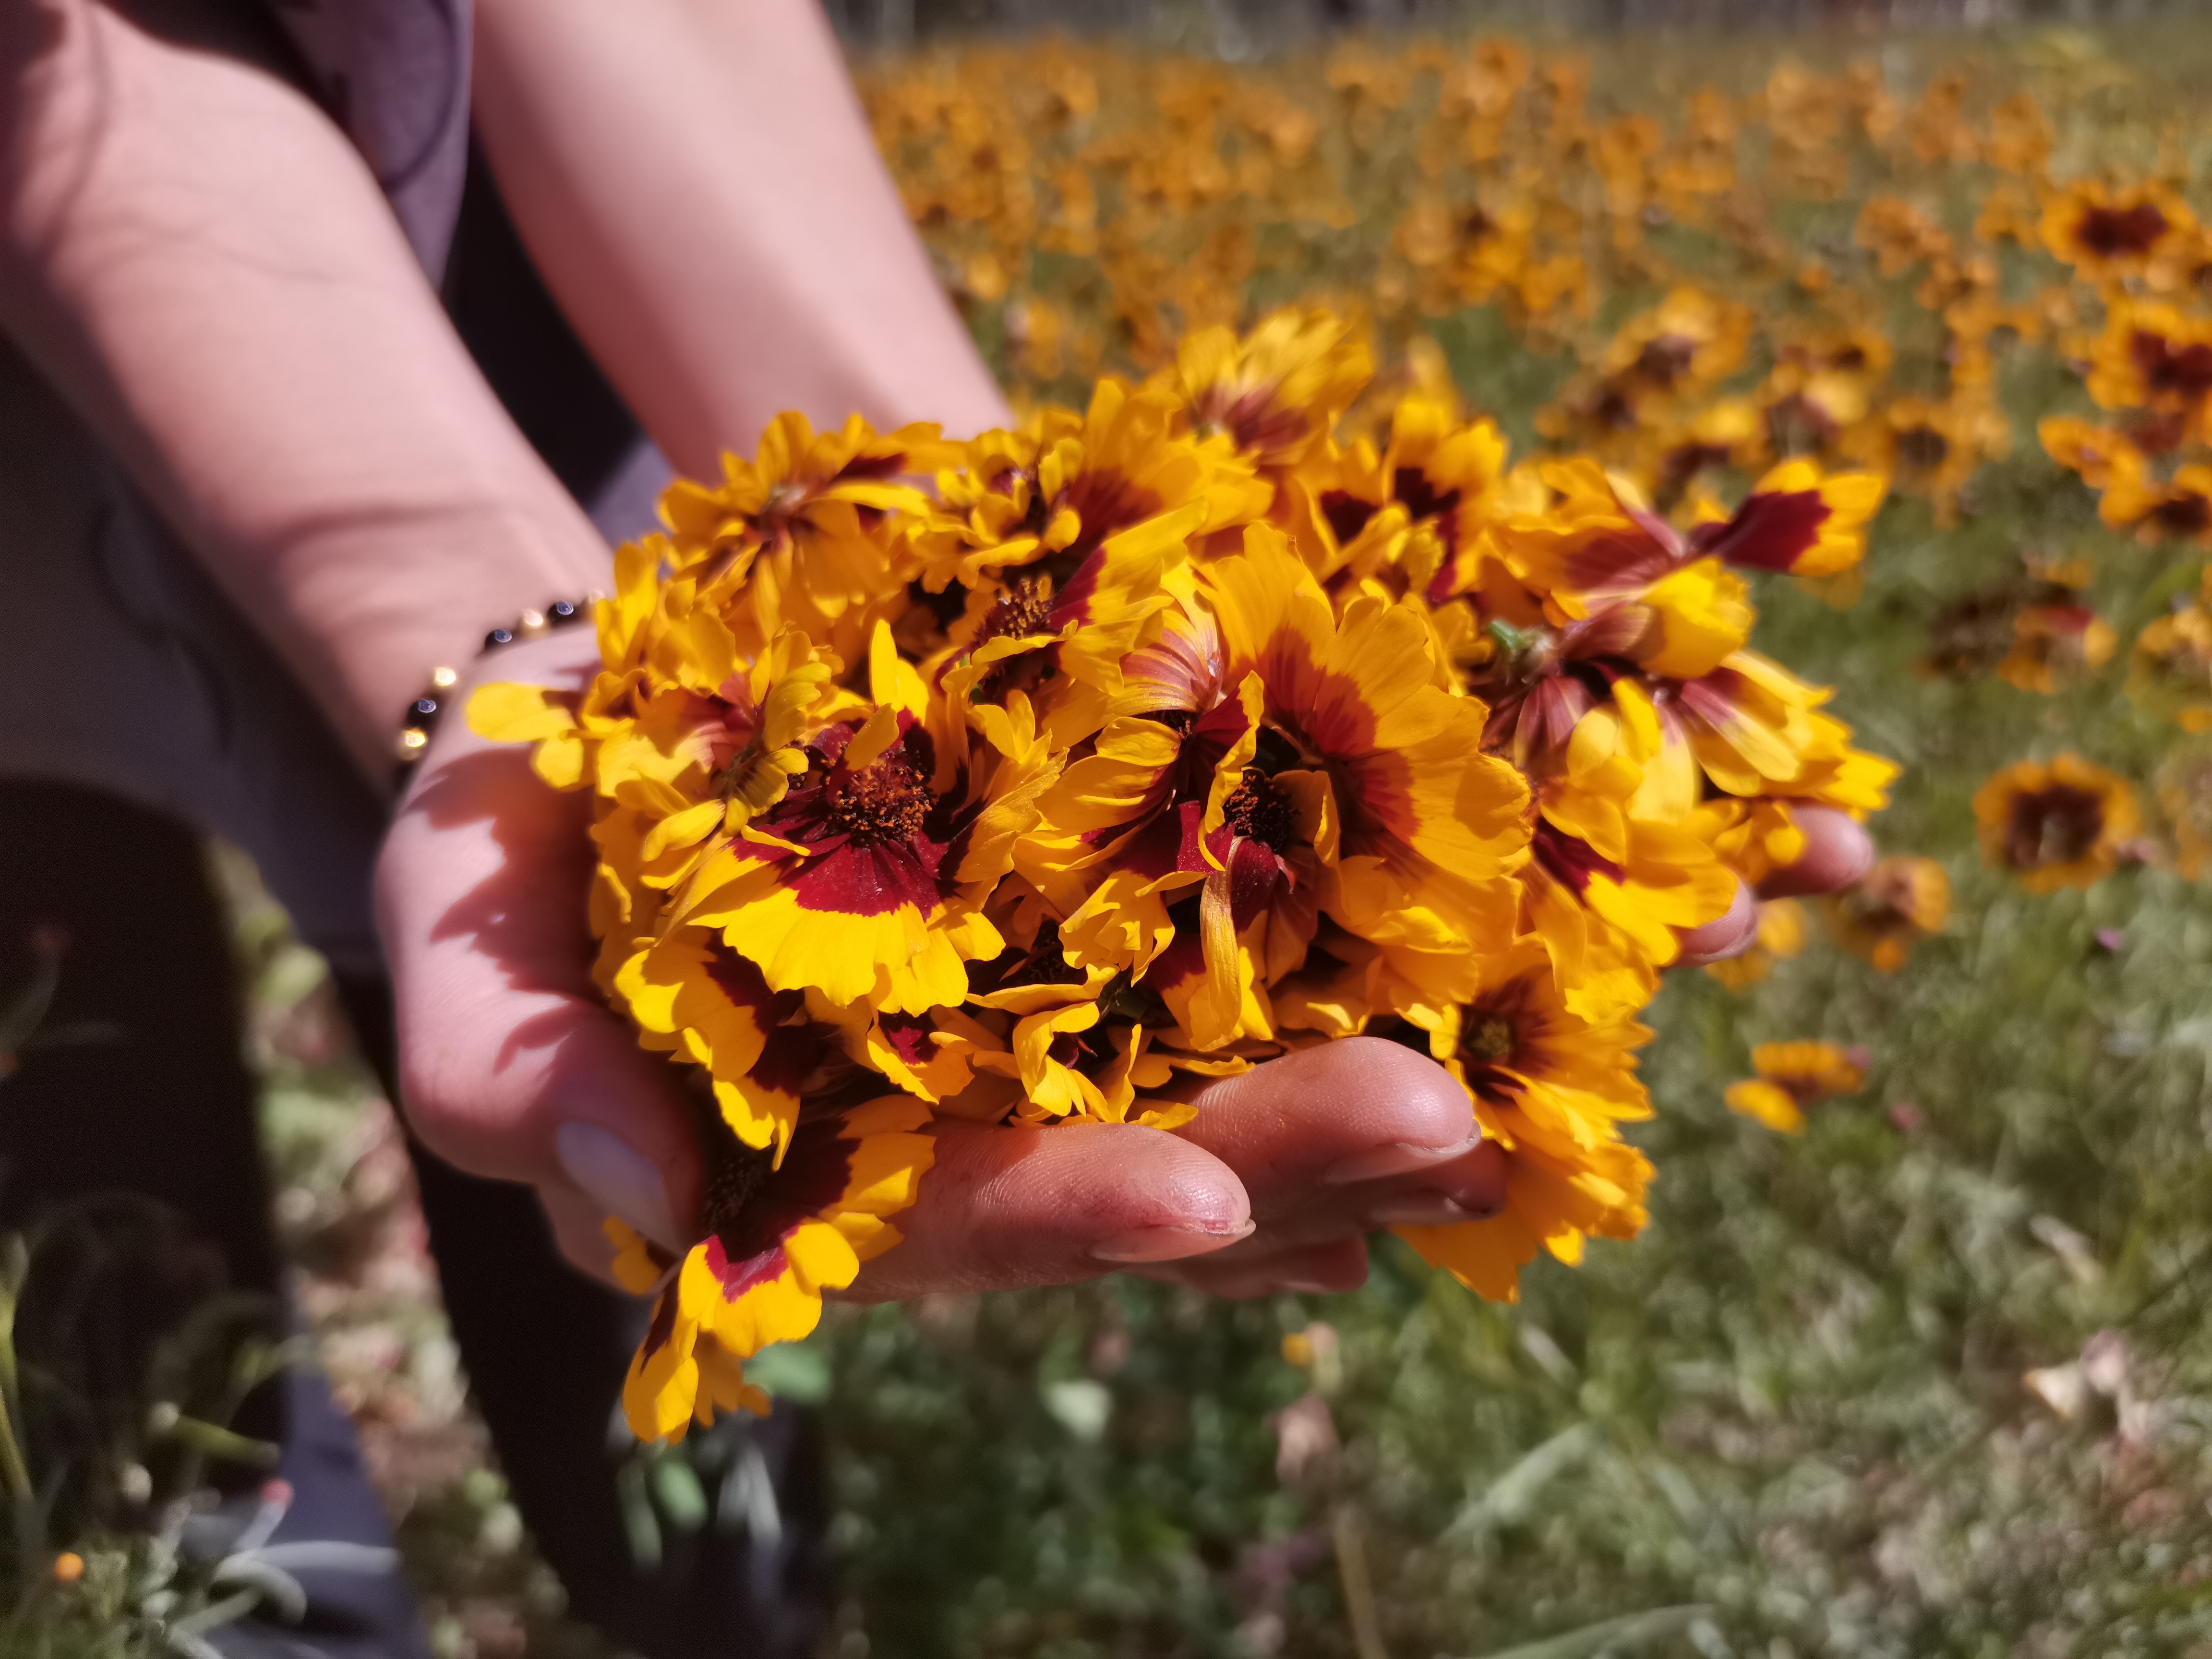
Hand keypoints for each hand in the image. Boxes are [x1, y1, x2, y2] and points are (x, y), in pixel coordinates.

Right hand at [377, 634, 1872, 1301]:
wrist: (628, 687)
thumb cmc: (527, 828)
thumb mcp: (464, 934)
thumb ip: (510, 1080)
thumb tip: (638, 1203)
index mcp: (816, 1172)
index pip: (950, 1221)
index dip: (1070, 1218)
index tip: (1202, 1207)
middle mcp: (966, 1126)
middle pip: (1142, 1169)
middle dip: (1290, 1160)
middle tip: (1448, 1129)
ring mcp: (1056, 1031)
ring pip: (1231, 1086)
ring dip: (1373, 1091)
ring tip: (1525, 1079)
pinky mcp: (1113, 925)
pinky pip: (1250, 960)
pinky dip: (1362, 959)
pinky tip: (1490, 980)